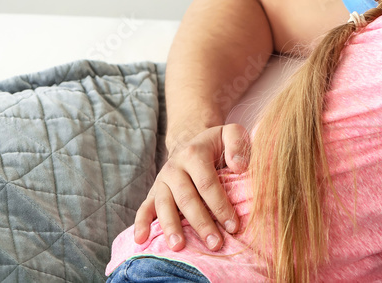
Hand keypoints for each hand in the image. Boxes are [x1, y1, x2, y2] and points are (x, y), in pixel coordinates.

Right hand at [134, 123, 249, 250]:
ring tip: (179, 247)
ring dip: (171, 228)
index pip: (207, 183)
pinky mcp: (153, 192)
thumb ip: (238, 144)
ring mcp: (162, 181)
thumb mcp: (231, 134)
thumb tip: (239, 166)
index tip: (233, 226)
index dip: (220, 205)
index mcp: (194, 154)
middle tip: (215, 244)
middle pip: (187, 199)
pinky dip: (141, 224)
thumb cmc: (217, 145)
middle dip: (201, 223)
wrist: (191, 143)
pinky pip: (144, 208)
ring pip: (164, 206)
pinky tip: (141, 240)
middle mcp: (174, 168)